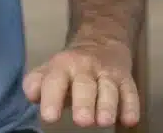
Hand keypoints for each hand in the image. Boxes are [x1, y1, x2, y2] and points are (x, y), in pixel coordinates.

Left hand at [24, 37, 138, 128]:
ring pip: (109, 88)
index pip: (55, 81)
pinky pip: (130, 91)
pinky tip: (130, 119)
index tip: (50, 117)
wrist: (102, 39)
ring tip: (104, 121)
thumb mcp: (51, 70)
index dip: (52, 98)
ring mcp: (107, 73)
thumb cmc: (71, 68)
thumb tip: (31, 93)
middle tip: (82, 121)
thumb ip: (37, 82)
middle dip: (84, 103)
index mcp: (62, 66)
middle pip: (85, 85)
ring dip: (107, 105)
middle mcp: (85, 68)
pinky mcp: (126, 79)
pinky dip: (131, 105)